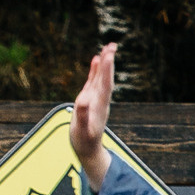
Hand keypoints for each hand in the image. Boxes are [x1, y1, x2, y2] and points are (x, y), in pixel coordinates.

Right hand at [69, 42, 116, 194]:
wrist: (88, 149)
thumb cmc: (84, 142)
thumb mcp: (82, 131)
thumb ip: (83, 116)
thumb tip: (83, 101)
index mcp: (99, 106)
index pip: (104, 85)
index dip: (105, 70)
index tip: (107, 56)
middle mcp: (100, 100)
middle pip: (106, 78)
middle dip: (109, 62)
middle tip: (112, 45)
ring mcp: (96, 99)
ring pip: (102, 78)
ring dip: (105, 63)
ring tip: (107, 47)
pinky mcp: (91, 99)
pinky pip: (94, 81)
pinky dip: (96, 70)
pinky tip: (96, 59)